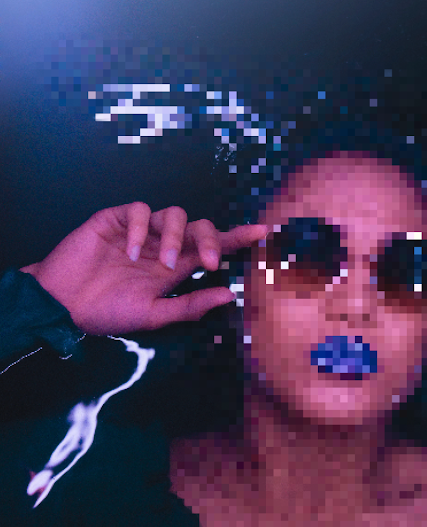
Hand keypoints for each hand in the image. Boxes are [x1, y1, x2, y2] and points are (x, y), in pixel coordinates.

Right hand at [20, 202, 267, 334]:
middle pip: (199, 226)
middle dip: (212, 238)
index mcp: (174, 268)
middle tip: (210, 262)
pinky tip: (129, 250)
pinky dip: (139, 228)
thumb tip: (230, 295)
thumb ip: (190, 305)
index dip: (236, 239)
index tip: (263, 233)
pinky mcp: (115, 219)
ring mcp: (139, 231)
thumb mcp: (154, 316)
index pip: (211, 247)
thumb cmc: (107, 312)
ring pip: (172, 214)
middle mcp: (161, 246)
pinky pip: (138, 210)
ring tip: (163, 263)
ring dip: (175, 236)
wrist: (63, 305)